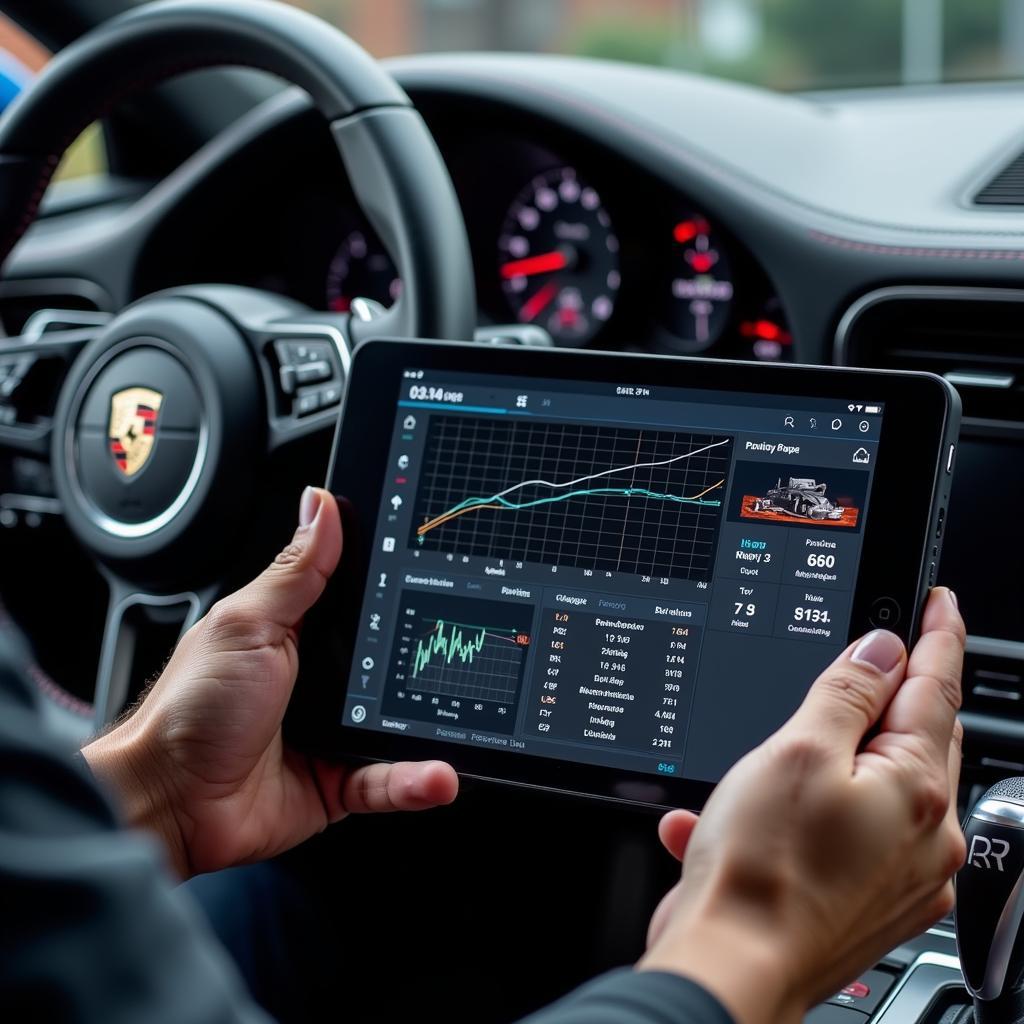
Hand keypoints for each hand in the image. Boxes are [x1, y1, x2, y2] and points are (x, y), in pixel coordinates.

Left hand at [84, 487, 457, 877]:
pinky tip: (437, 776)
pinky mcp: (336, 781)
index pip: (359, 600)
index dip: (396, 586)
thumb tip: (319, 504)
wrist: (167, 804)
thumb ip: (294, 572)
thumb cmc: (190, 709)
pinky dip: (414, 781)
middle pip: (390, 661)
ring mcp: (330, 731)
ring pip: (398, 723)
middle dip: (429, 660)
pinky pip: (386, 780)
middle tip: (462, 654)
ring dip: (432, 727)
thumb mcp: (248, 625)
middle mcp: (319, 680)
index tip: (440, 574)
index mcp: (297, 633)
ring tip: (466, 723)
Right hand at [640, 588, 965, 1023]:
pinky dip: (802, 815)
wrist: (733, 965)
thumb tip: (882, 650)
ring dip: (833, 757)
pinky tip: (743, 818)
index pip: (937, 686)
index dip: (938, 635)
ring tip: (777, 752)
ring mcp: (898, 874)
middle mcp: (923, 836)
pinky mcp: (866, 902)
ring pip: (878, 785)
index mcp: (916, 789)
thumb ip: (846, 693)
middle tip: (873, 658)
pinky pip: (845, 834)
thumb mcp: (799, 750)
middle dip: (895, 694)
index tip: (941, 602)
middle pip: (918, 737)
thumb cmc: (764, 868)